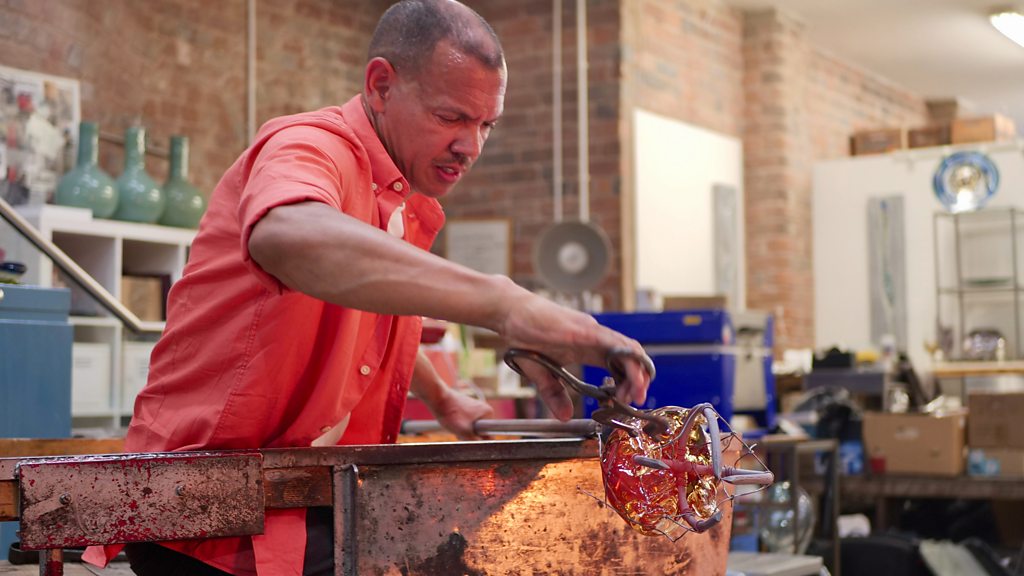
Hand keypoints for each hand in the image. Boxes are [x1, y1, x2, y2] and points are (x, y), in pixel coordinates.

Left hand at [432, 386, 493, 439]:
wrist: (438, 398)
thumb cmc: (451, 413)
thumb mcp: (464, 432)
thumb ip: (475, 441)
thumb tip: (483, 446)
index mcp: (489, 413)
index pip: (489, 435)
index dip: (478, 440)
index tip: (466, 435)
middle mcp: (485, 409)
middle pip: (480, 432)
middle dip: (470, 435)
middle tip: (459, 430)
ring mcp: (476, 408)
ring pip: (473, 428)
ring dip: (464, 431)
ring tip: (455, 424)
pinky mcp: (468, 409)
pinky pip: (467, 423)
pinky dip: (460, 425)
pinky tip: (453, 421)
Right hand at [497, 292, 652, 420]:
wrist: (509, 312)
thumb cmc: (524, 335)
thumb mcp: (541, 373)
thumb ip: (554, 394)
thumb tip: (565, 416)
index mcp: (588, 348)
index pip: (619, 364)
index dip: (630, 381)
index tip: (630, 400)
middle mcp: (595, 338)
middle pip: (629, 356)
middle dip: (640, 378)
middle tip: (639, 399)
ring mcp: (590, 331)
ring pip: (626, 348)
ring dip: (637, 370)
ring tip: (638, 390)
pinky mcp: (582, 329)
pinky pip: (611, 342)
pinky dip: (624, 356)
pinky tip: (629, 370)